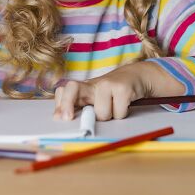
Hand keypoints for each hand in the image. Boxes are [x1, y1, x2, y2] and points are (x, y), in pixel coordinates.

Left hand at [53, 61, 183, 120]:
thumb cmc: (112, 93)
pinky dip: (121, 114)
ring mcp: (107, 84)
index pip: (65, 90)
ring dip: (108, 117)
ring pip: (101, 112)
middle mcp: (93, 84)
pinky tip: (124, 106)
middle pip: (72, 88)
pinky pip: (118, 113)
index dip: (60, 103)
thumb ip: (80, 107)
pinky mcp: (123, 88)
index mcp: (84, 88)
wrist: (136, 76)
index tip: (59, 118)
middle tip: (68, 118)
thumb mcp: (95, 99)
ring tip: (113, 109)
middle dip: (67, 104)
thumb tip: (59, 118)